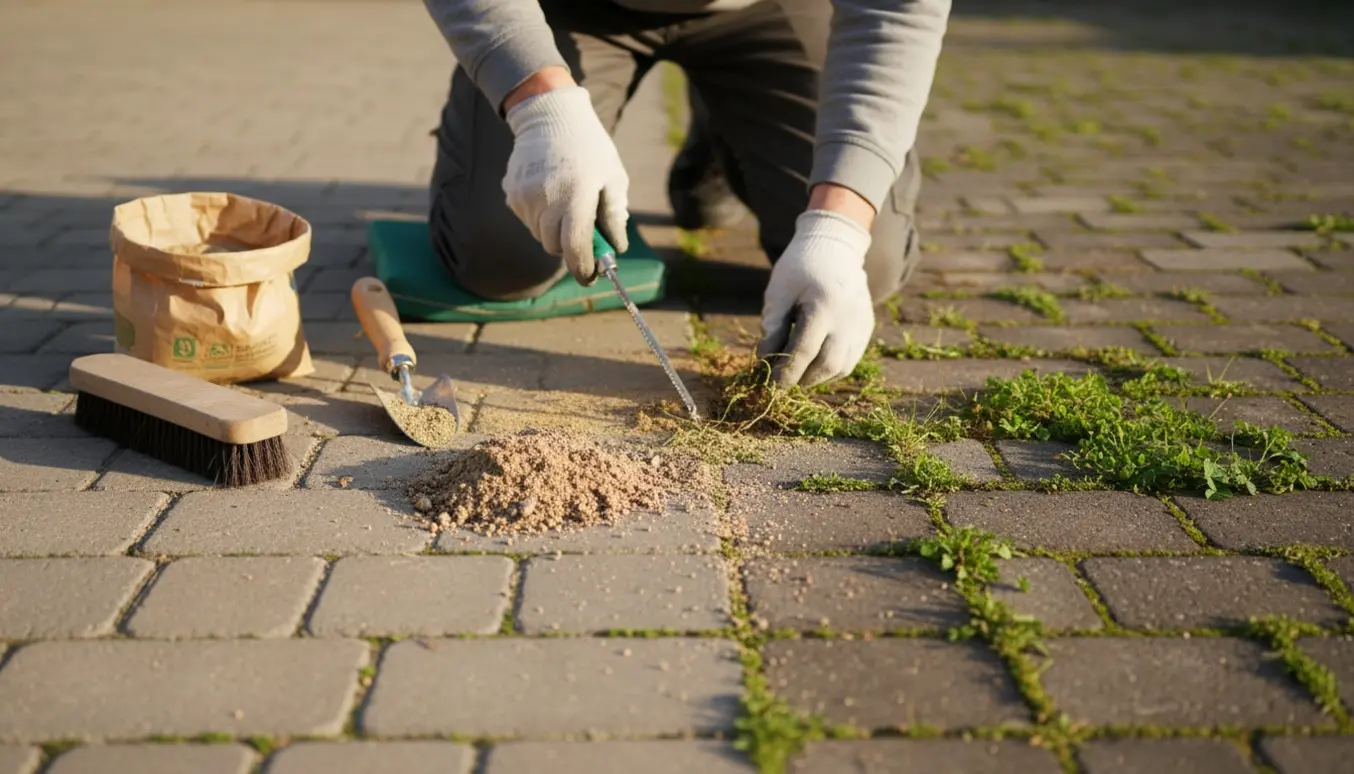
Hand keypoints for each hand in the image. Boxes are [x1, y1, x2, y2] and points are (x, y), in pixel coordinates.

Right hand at [503, 84, 629, 284]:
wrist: (550, 115)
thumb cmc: (590, 149)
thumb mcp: (613, 178)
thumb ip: (614, 216)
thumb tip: (614, 249)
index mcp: (577, 196)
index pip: (575, 247)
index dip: (583, 268)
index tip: (589, 277)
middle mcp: (547, 199)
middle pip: (554, 247)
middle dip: (569, 248)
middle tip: (583, 236)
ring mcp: (525, 197)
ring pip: (539, 234)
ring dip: (554, 230)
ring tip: (565, 202)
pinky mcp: (512, 193)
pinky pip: (527, 219)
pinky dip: (540, 216)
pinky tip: (549, 192)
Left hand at [756, 209, 874, 387]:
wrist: (834, 246)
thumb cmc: (800, 267)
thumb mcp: (778, 291)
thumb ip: (773, 325)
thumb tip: (765, 360)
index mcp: (824, 305)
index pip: (804, 351)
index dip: (786, 372)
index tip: (771, 384)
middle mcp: (848, 318)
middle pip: (827, 364)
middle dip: (802, 379)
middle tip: (783, 380)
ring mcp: (862, 324)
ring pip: (842, 367)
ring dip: (818, 377)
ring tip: (798, 372)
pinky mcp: (866, 327)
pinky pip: (851, 359)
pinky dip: (831, 368)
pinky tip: (814, 363)